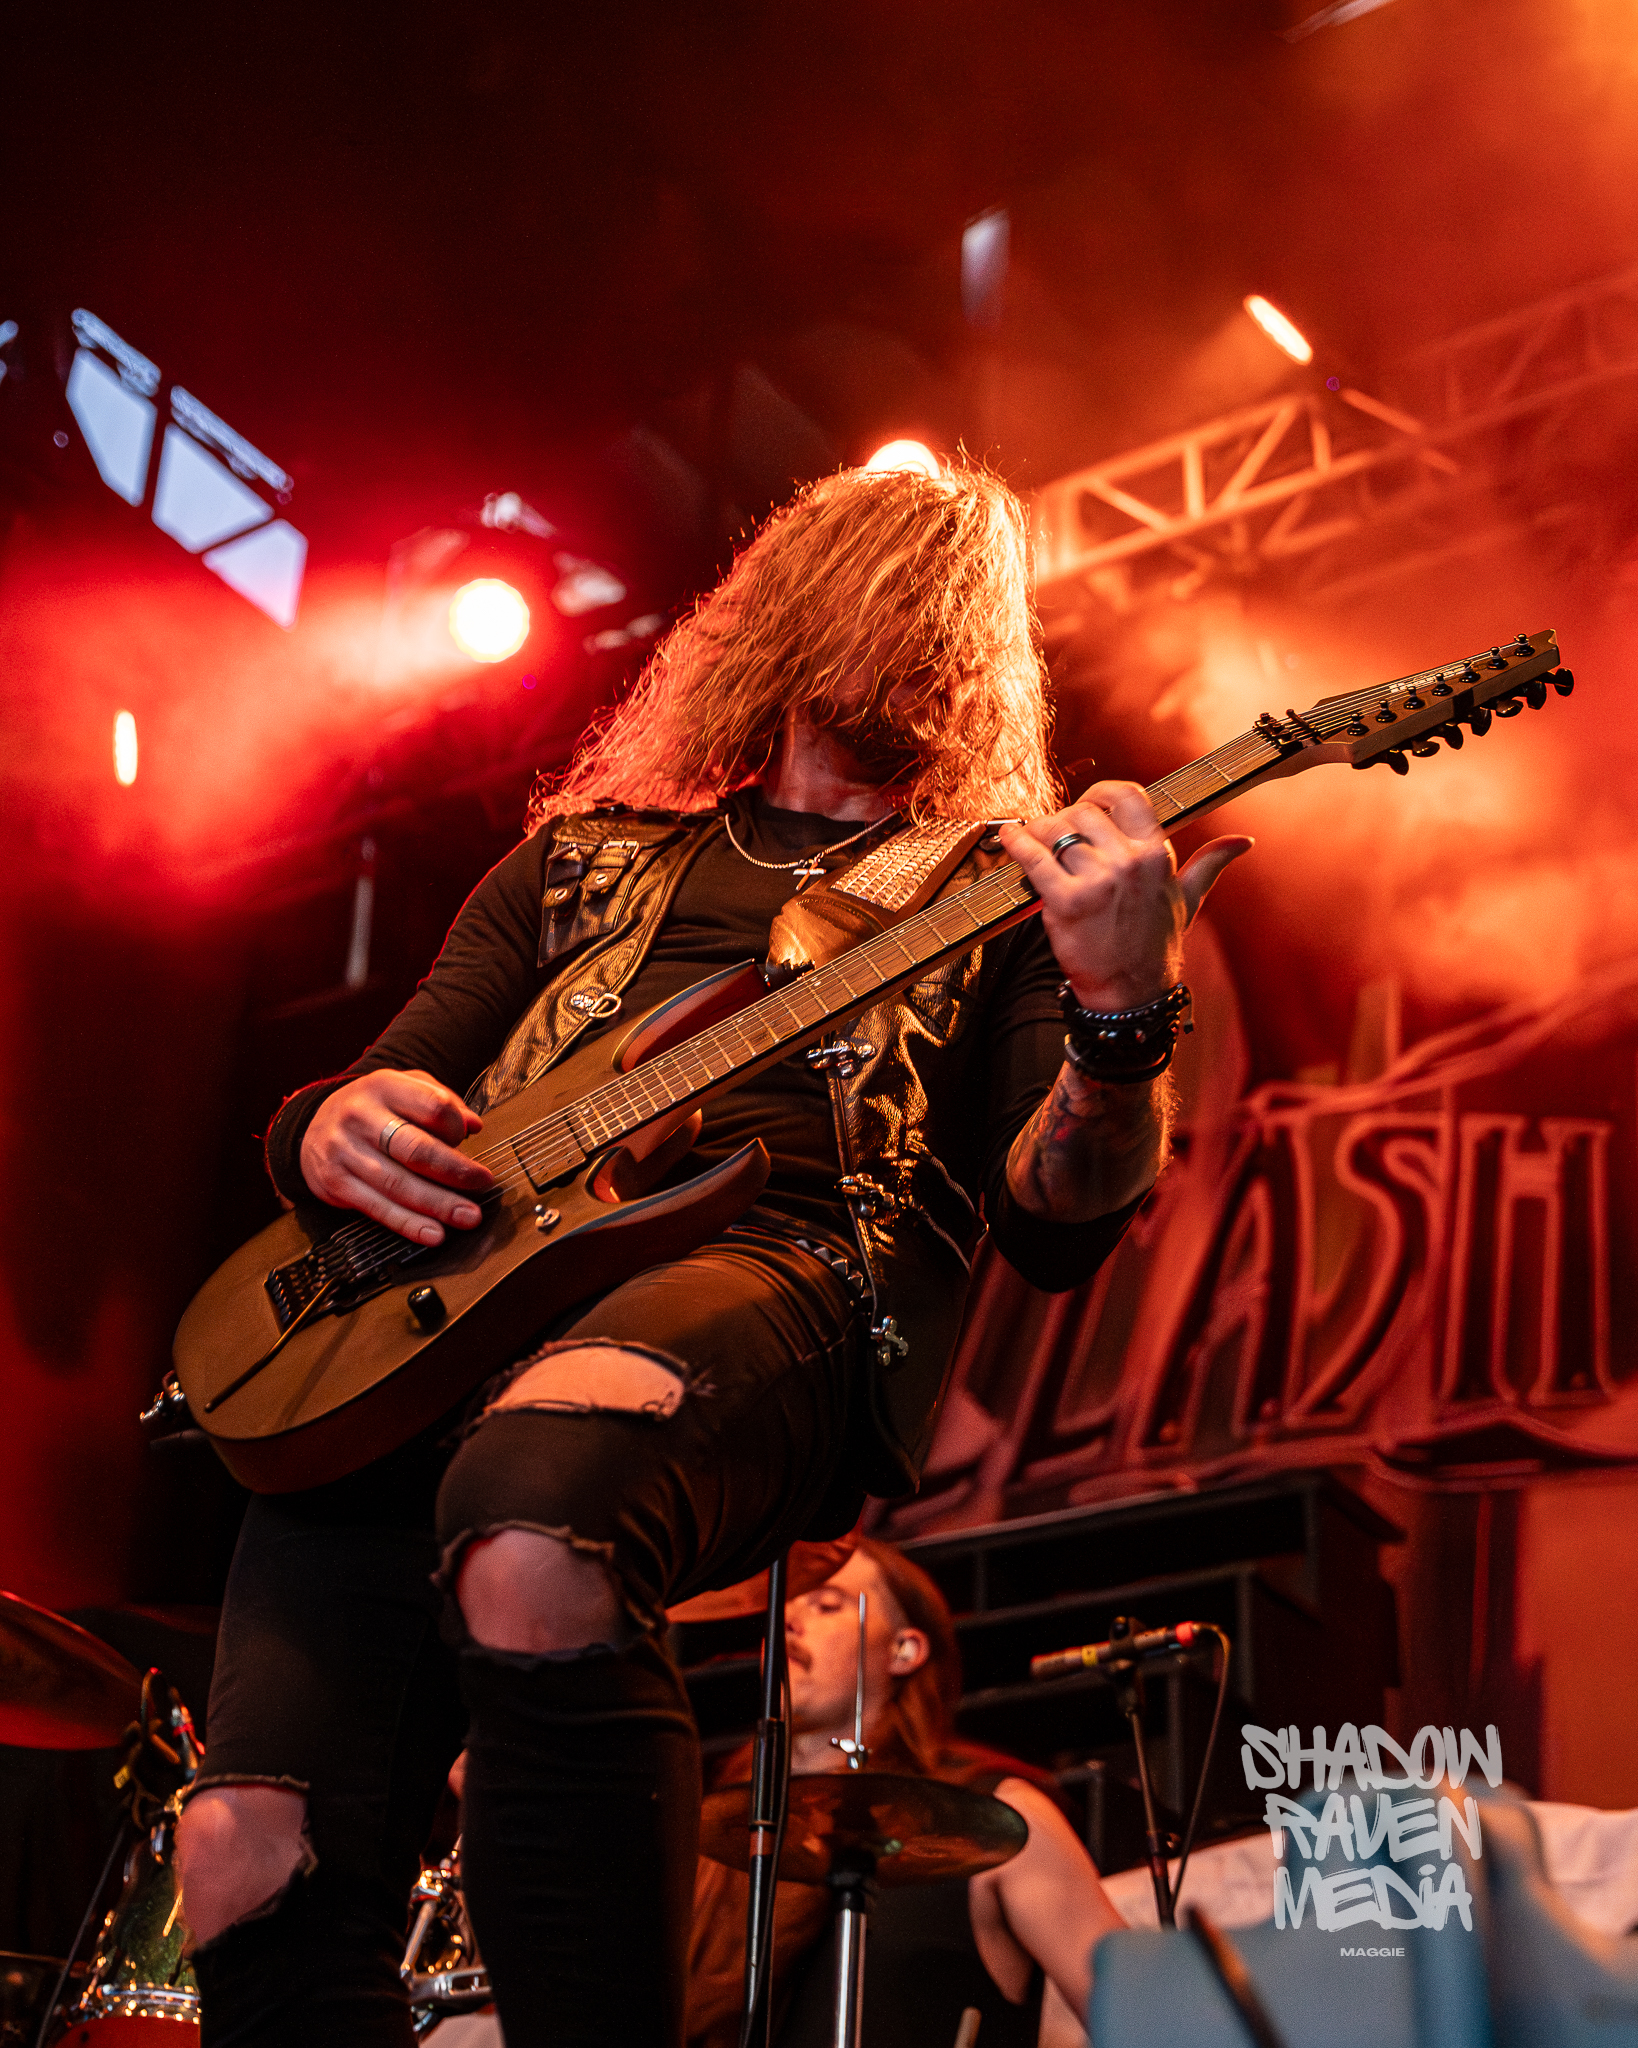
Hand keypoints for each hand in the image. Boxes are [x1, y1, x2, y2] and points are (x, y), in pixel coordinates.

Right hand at [299, 1069, 495, 1246]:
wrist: (313, 1126)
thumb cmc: (374, 1109)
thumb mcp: (404, 1089)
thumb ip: (442, 1100)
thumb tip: (474, 1125)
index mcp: (384, 1086)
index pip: (432, 1105)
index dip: (456, 1126)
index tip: (469, 1141)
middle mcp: (360, 1116)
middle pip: (415, 1148)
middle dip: (454, 1171)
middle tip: (483, 1184)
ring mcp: (343, 1150)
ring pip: (398, 1183)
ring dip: (437, 1205)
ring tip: (467, 1216)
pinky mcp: (334, 1182)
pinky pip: (377, 1208)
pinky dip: (408, 1224)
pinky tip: (433, 1233)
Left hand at [999, 781, 1251, 1010]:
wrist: (1131, 995)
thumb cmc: (1155, 946)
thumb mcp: (1188, 900)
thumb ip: (1211, 865)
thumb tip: (1242, 842)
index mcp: (1158, 854)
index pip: (1127, 795)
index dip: (1100, 793)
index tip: (1088, 804)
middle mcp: (1130, 862)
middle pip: (1083, 812)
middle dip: (1065, 820)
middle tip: (1056, 835)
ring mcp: (1099, 881)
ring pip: (1056, 831)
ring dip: (1039, 833)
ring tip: (1034, 841)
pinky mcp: (1067, 902)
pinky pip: (1033, 857)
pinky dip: (1016, 844)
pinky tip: (1011, 840)